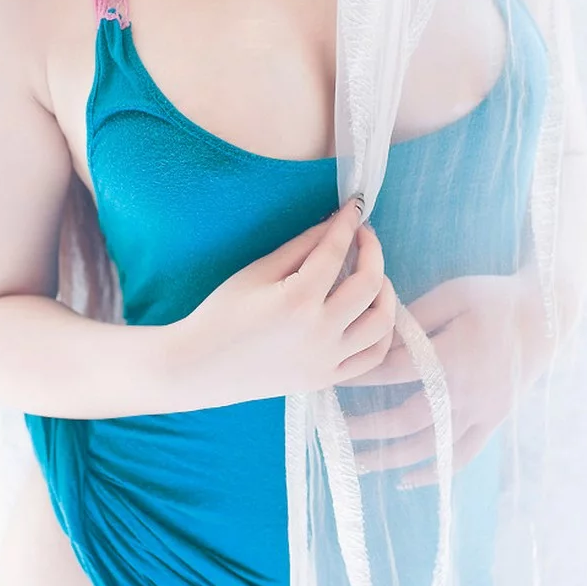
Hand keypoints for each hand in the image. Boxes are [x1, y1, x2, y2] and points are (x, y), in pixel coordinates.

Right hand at [177, 197, 398, 409]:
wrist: (200, 367)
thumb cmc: (221, 314)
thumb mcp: (257, 272)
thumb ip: (300, 247)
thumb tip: (333, 224)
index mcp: (297, 300)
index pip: (335, 252)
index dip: (348, 224)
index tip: (355, 206)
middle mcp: (319, 332)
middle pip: (370, 285)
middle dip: (373, 251)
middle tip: (363, 236)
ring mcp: (326, 360)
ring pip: (381, 323)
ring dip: (386, 292)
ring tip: (373, 276)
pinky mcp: (325, 379)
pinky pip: (372, 357)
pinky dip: (382, 332)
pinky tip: (373, 313)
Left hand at [338, 271, 548, 486]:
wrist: (547, 315)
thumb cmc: (495, 297)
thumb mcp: (454, 294)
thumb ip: (416, 318)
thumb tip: (376, 336)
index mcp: (455, 355)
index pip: (396, 372)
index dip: (362, 377)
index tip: (332, 379)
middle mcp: (469, 391)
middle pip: (408, 419)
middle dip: (367, 426)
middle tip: (332, 428)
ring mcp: (484, 411)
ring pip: (432, 446)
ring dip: (391, 458)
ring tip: (356, 462)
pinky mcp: (494, 420)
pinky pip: (463, 455)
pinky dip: (435, 472)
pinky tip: (406, 480)